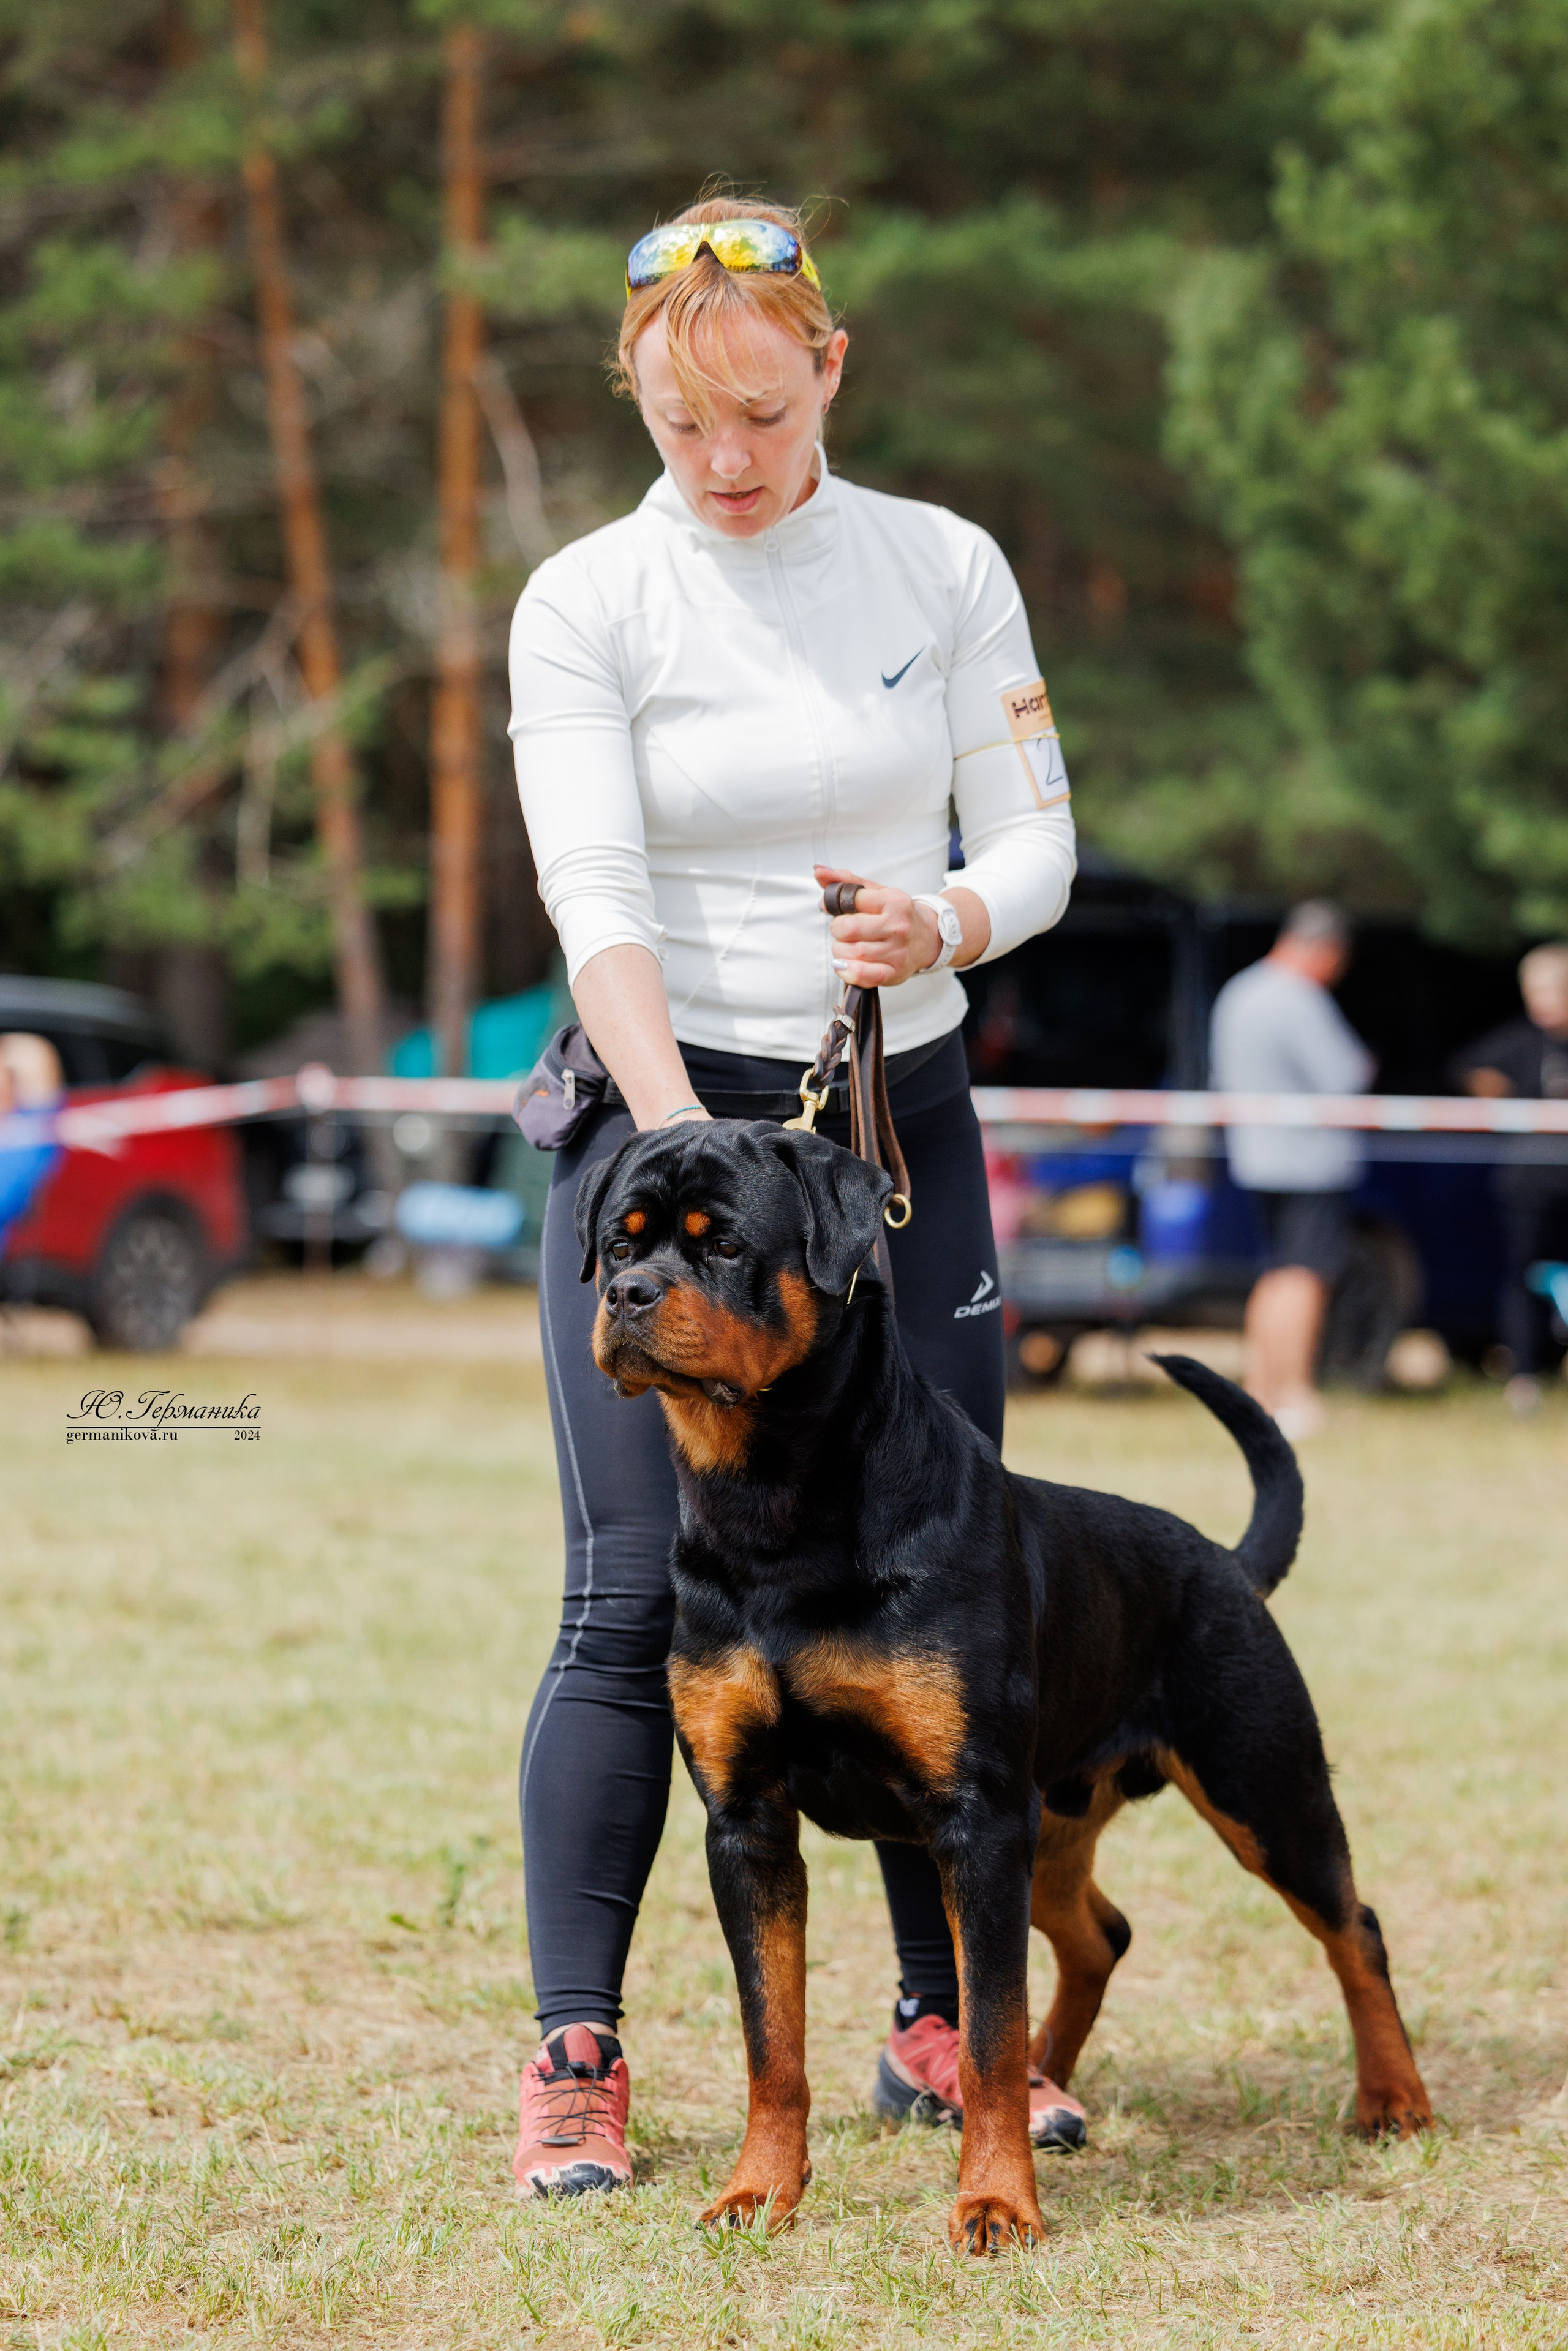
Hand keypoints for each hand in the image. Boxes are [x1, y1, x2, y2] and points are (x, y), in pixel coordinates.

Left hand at [814, 865, 940, 988]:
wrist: (927, 937)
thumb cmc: (896, 915)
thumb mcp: (876, 892)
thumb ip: (845, 881)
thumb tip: (819, 871)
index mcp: (894, 901)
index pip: (850, 901)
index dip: (836, 906)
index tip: (837, 910)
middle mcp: (898, 927)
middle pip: (848, 929)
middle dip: (837, 930)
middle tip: (843, 930)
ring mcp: (897, 951)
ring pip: (851, 953)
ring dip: (840, 951)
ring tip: (848, 946)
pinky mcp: (893, 972)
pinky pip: (863, 975)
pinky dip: (848, 971)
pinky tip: (846, 965)